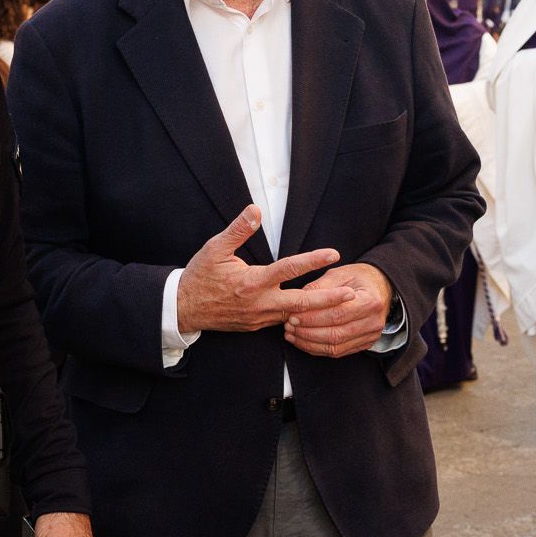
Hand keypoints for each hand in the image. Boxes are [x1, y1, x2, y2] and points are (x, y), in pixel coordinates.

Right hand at [175, 205, 351, 334]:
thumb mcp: (215, 248)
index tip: (333, 253)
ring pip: (295, 316)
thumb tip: (256, 210)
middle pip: (302, 304)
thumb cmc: (200, 275)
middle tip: (352, 296)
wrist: (183, 308)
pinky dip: (300, 317)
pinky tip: (314, 312)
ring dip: (317, 311)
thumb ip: (238, 230)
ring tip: (341, 305)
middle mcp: (260, 303)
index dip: (312, 261)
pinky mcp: (256, 326)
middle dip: (329, 300)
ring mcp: (259, 318)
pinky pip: (283, 322)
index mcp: (252, 282)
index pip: (289, 270)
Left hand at [283, 262, 393, 357]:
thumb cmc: (358, 278)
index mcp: (370, 301)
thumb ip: (319, 286)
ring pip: (335, 346)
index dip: (312, 317)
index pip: (337, 314)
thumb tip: (298, 299)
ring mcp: (371, 336)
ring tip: (291, 334)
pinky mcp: (365, 344)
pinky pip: (338, 352)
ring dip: (309, 342)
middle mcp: (374, 322)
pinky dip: (317, 348)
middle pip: (336, 333)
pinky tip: (302, 341)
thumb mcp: (339, 273)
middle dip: (308, 332)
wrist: (380, 287)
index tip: (293, 315)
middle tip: (288, 326)